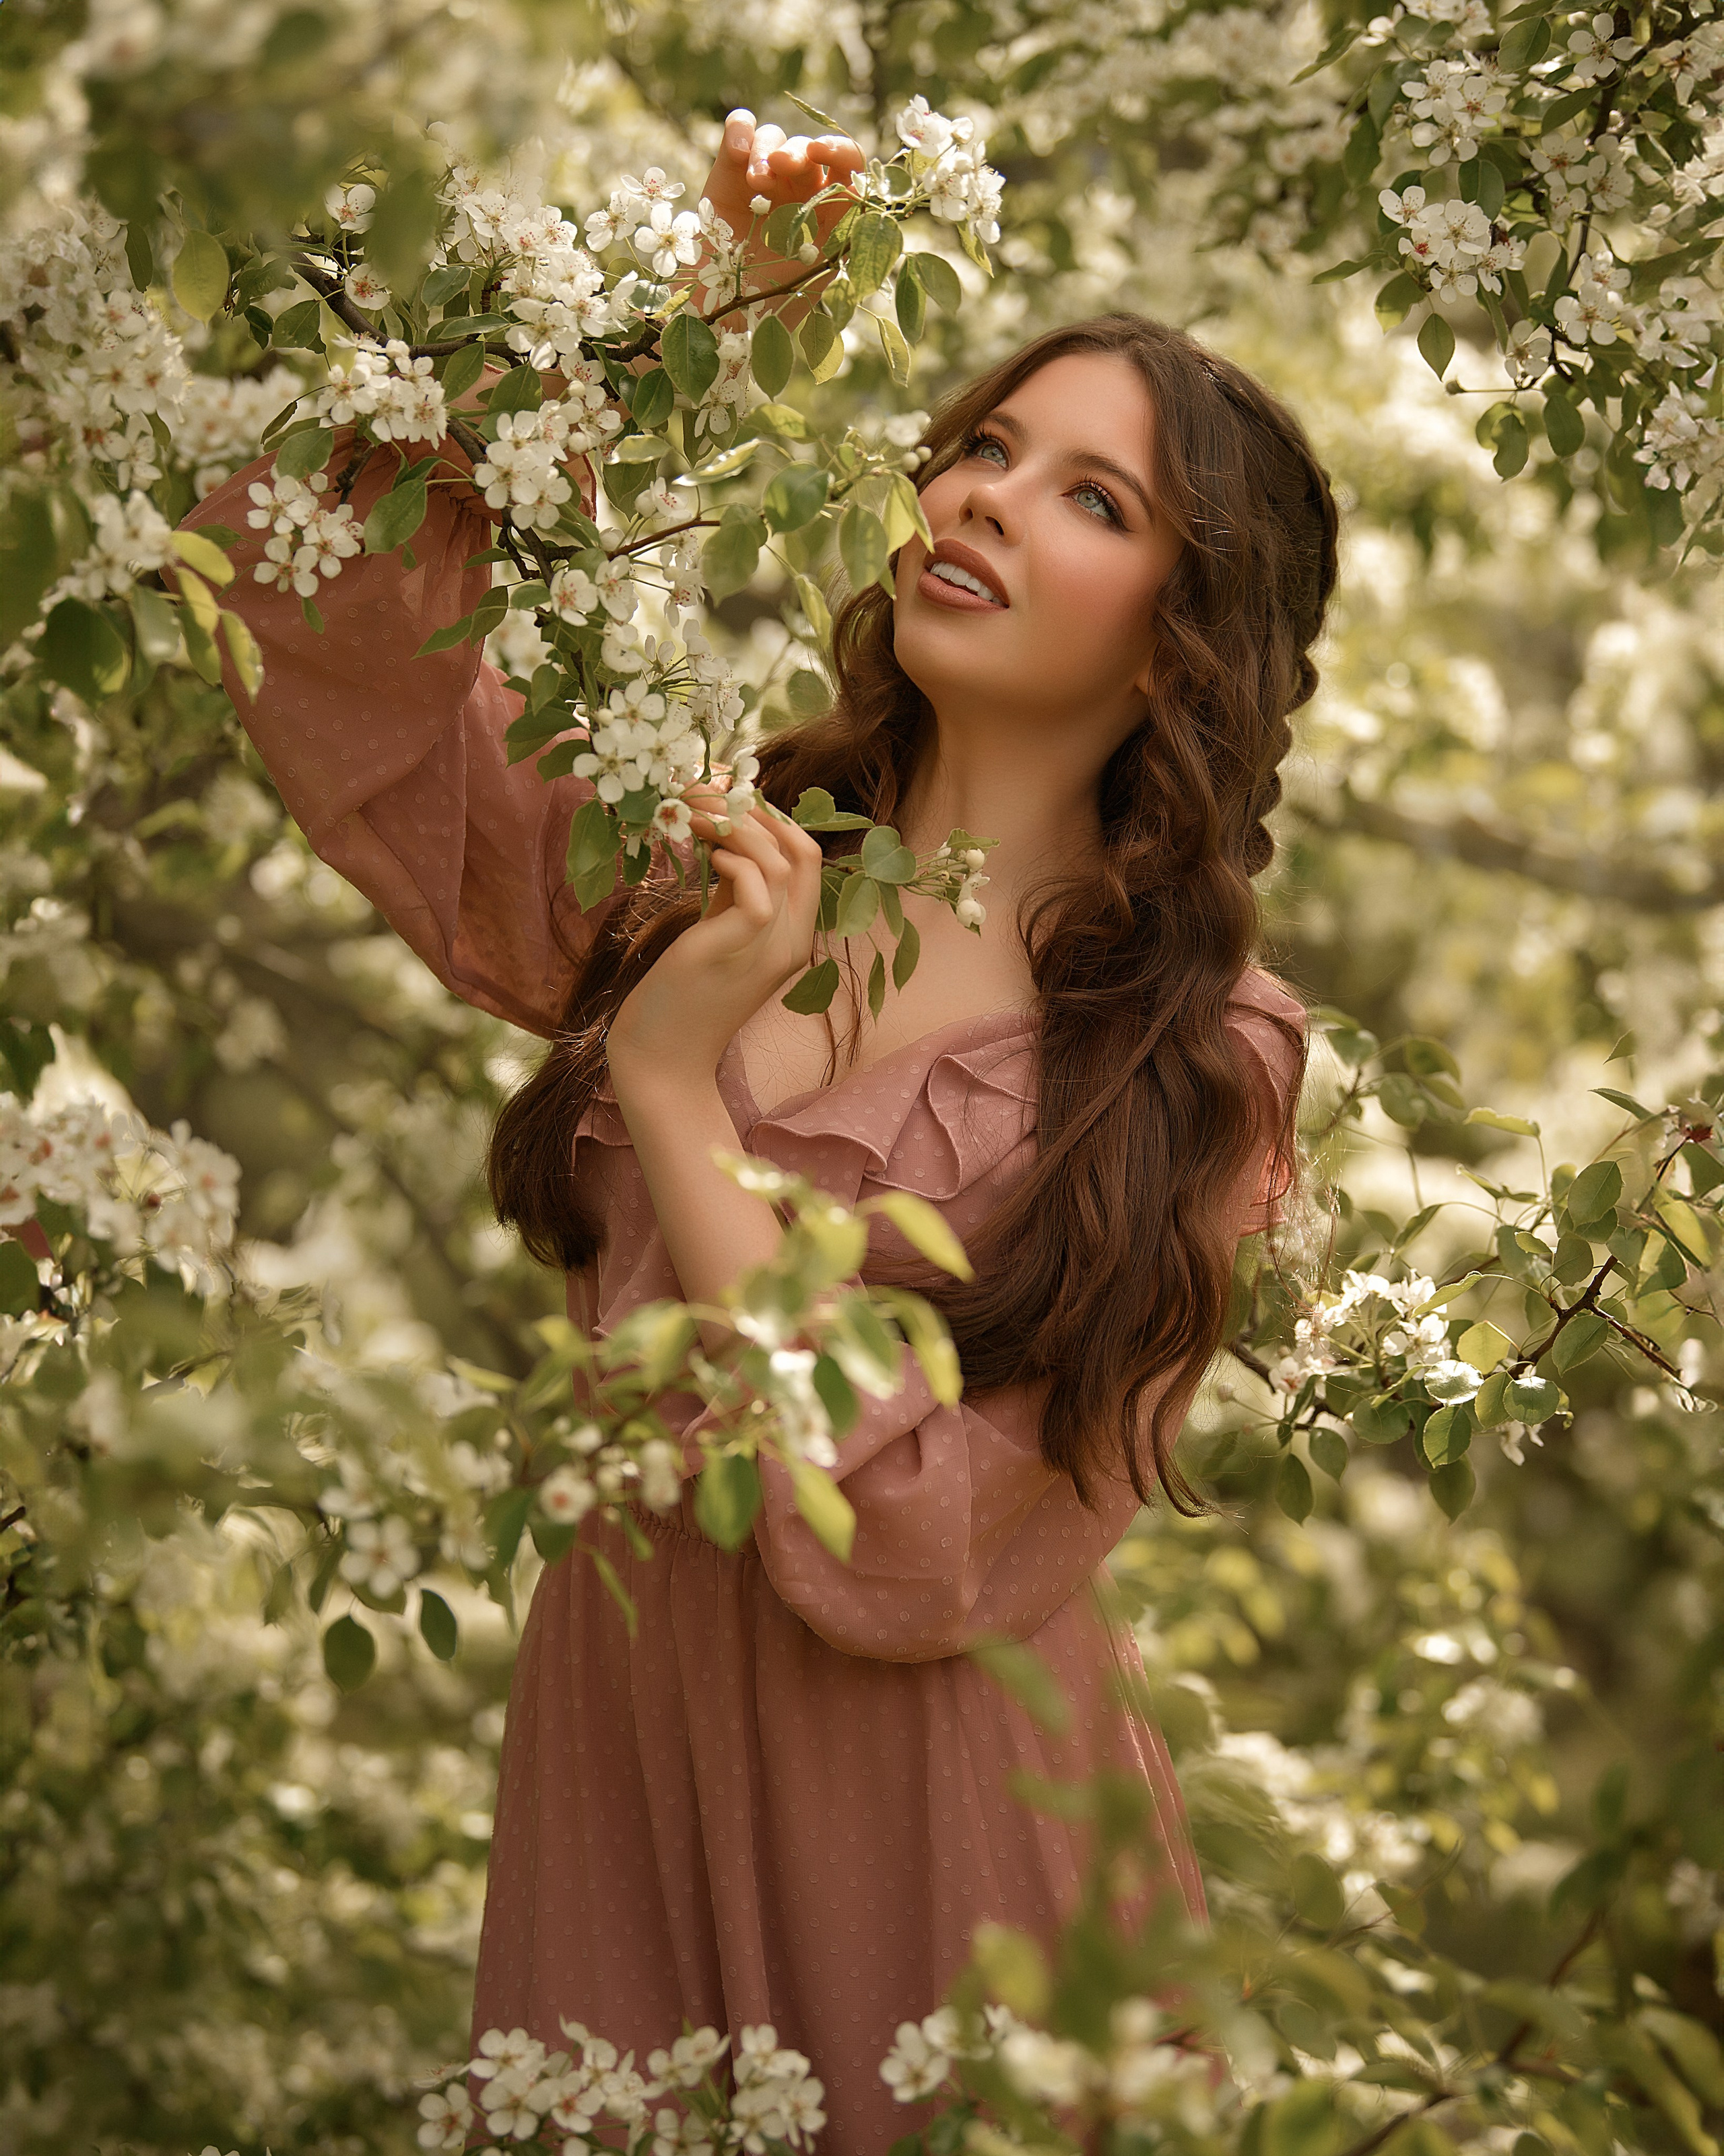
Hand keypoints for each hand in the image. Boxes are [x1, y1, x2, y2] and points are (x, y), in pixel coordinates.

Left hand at [606, 795, 825, 1093]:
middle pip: (805, 852)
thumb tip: (726, 834)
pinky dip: (732, 861)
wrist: (663, 1058)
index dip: (771, 818)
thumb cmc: (683, 994)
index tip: (726, 800)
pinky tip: (703, 858)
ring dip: (735, 827)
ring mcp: (769, 949)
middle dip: (756, 811)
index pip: (808, 857)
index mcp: (795, 935)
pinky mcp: (735, 951)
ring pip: (780, 862)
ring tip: (691, 816)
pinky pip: (757, 890)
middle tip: (707, 796)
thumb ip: (732, 889)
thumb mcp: (719, 930)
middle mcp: (793, 942)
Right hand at [699, 109, 863, 299]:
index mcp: (828, 208)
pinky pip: (740, 128)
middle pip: (806, 148)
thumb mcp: (819, 276)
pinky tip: (739, 152)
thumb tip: (868, 208)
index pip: (847, 164)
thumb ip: (844, 242)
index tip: (822, 154)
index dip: (839, 150)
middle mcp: (800, 188)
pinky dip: (740, 130)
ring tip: (757, 183)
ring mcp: (766, 177)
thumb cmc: (776, 302)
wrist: (725, 312)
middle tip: (782, 168)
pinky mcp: (730, 171)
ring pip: (774, 137)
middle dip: (796, 153)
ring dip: (767, 149)